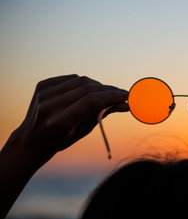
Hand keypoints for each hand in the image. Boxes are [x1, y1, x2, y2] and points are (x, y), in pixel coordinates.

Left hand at [8, 75, 128, 164]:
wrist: (31, 140)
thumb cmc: (61, 138)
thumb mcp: (84, 130)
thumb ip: (103, 114)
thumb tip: (125, 104)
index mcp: (59, 122)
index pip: (91, 101)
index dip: (111, 96)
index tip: (125, 96)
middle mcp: (49, 106)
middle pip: (87, 89)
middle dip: (107, 90)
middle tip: (121, 94)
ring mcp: (43, 94)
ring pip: (80, 80)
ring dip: (97, 86)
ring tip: (106, 93)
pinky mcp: (42, 85)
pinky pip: (70, 78)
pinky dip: (83, 83)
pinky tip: (88, 90)